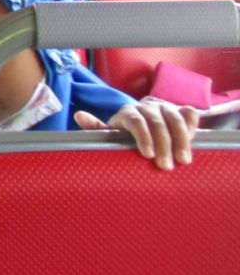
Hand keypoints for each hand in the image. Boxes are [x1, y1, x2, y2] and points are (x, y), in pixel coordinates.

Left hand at [75, 100, 199, 170]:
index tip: (147, 155)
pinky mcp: (180, 111)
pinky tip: (196, 137)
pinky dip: (193, 123)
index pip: (135, 121)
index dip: (143, 136)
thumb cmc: (126, 132)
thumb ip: (97, 128)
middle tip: (166, 166)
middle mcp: (147, 107)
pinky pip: (189, 114)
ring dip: (181, 139)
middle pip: (157, 122)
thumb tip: (79, 116)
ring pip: (175, 118)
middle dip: (163, 144)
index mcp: (128, 113)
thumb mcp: (111, 132)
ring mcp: (165, 108)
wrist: (144, 121)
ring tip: (184, 160)